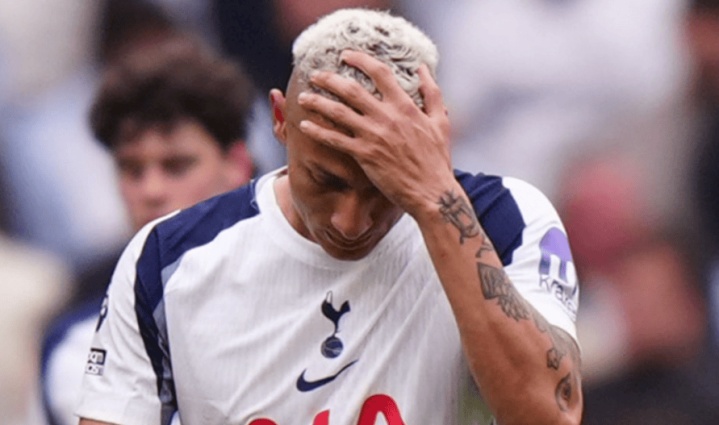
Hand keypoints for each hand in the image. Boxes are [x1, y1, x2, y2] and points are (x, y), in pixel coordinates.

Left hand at [296, 50, 453, 217]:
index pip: (379, 73)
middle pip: (351, 89)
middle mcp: (387, 116)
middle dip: (329, 79)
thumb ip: (432, 93)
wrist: (431, 192)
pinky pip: (335, 140)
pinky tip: (303, 126)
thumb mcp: (441, 121)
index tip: (345, 55)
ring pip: (338, 112)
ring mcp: (374, 135)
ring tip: (303, 97)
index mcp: (405, 105)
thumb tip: (421, 68)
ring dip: (317, 102)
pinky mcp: (365, 155)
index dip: (360, 60)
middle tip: (315, 75)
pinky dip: (318, 131)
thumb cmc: (437, 160)